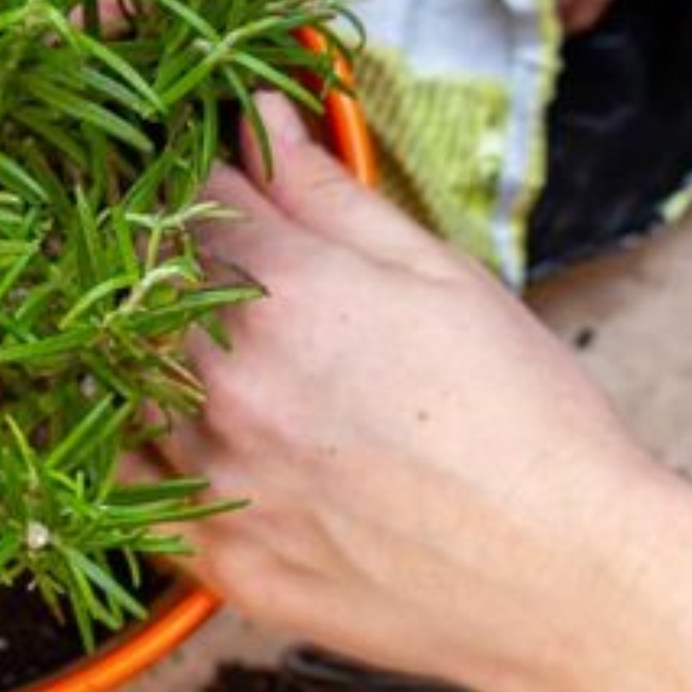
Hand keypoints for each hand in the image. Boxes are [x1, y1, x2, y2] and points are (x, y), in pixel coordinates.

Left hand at [152, 92, 691, 691]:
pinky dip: (126, 444)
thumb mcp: (435, 271)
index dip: (201, 179)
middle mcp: (231, 378)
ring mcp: (218, 473)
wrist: (572, 576)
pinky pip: (125, 486)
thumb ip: (327, 192)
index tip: (216, 184)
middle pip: (143, 279)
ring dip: (142, 342)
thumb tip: (262, 115)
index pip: (190, 197)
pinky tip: (162, 425)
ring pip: (119, 373)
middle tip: (206, 260)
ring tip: (195, 340)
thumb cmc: (522, 415)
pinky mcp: (219, 561)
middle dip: (166, 254)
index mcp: (282, 290)